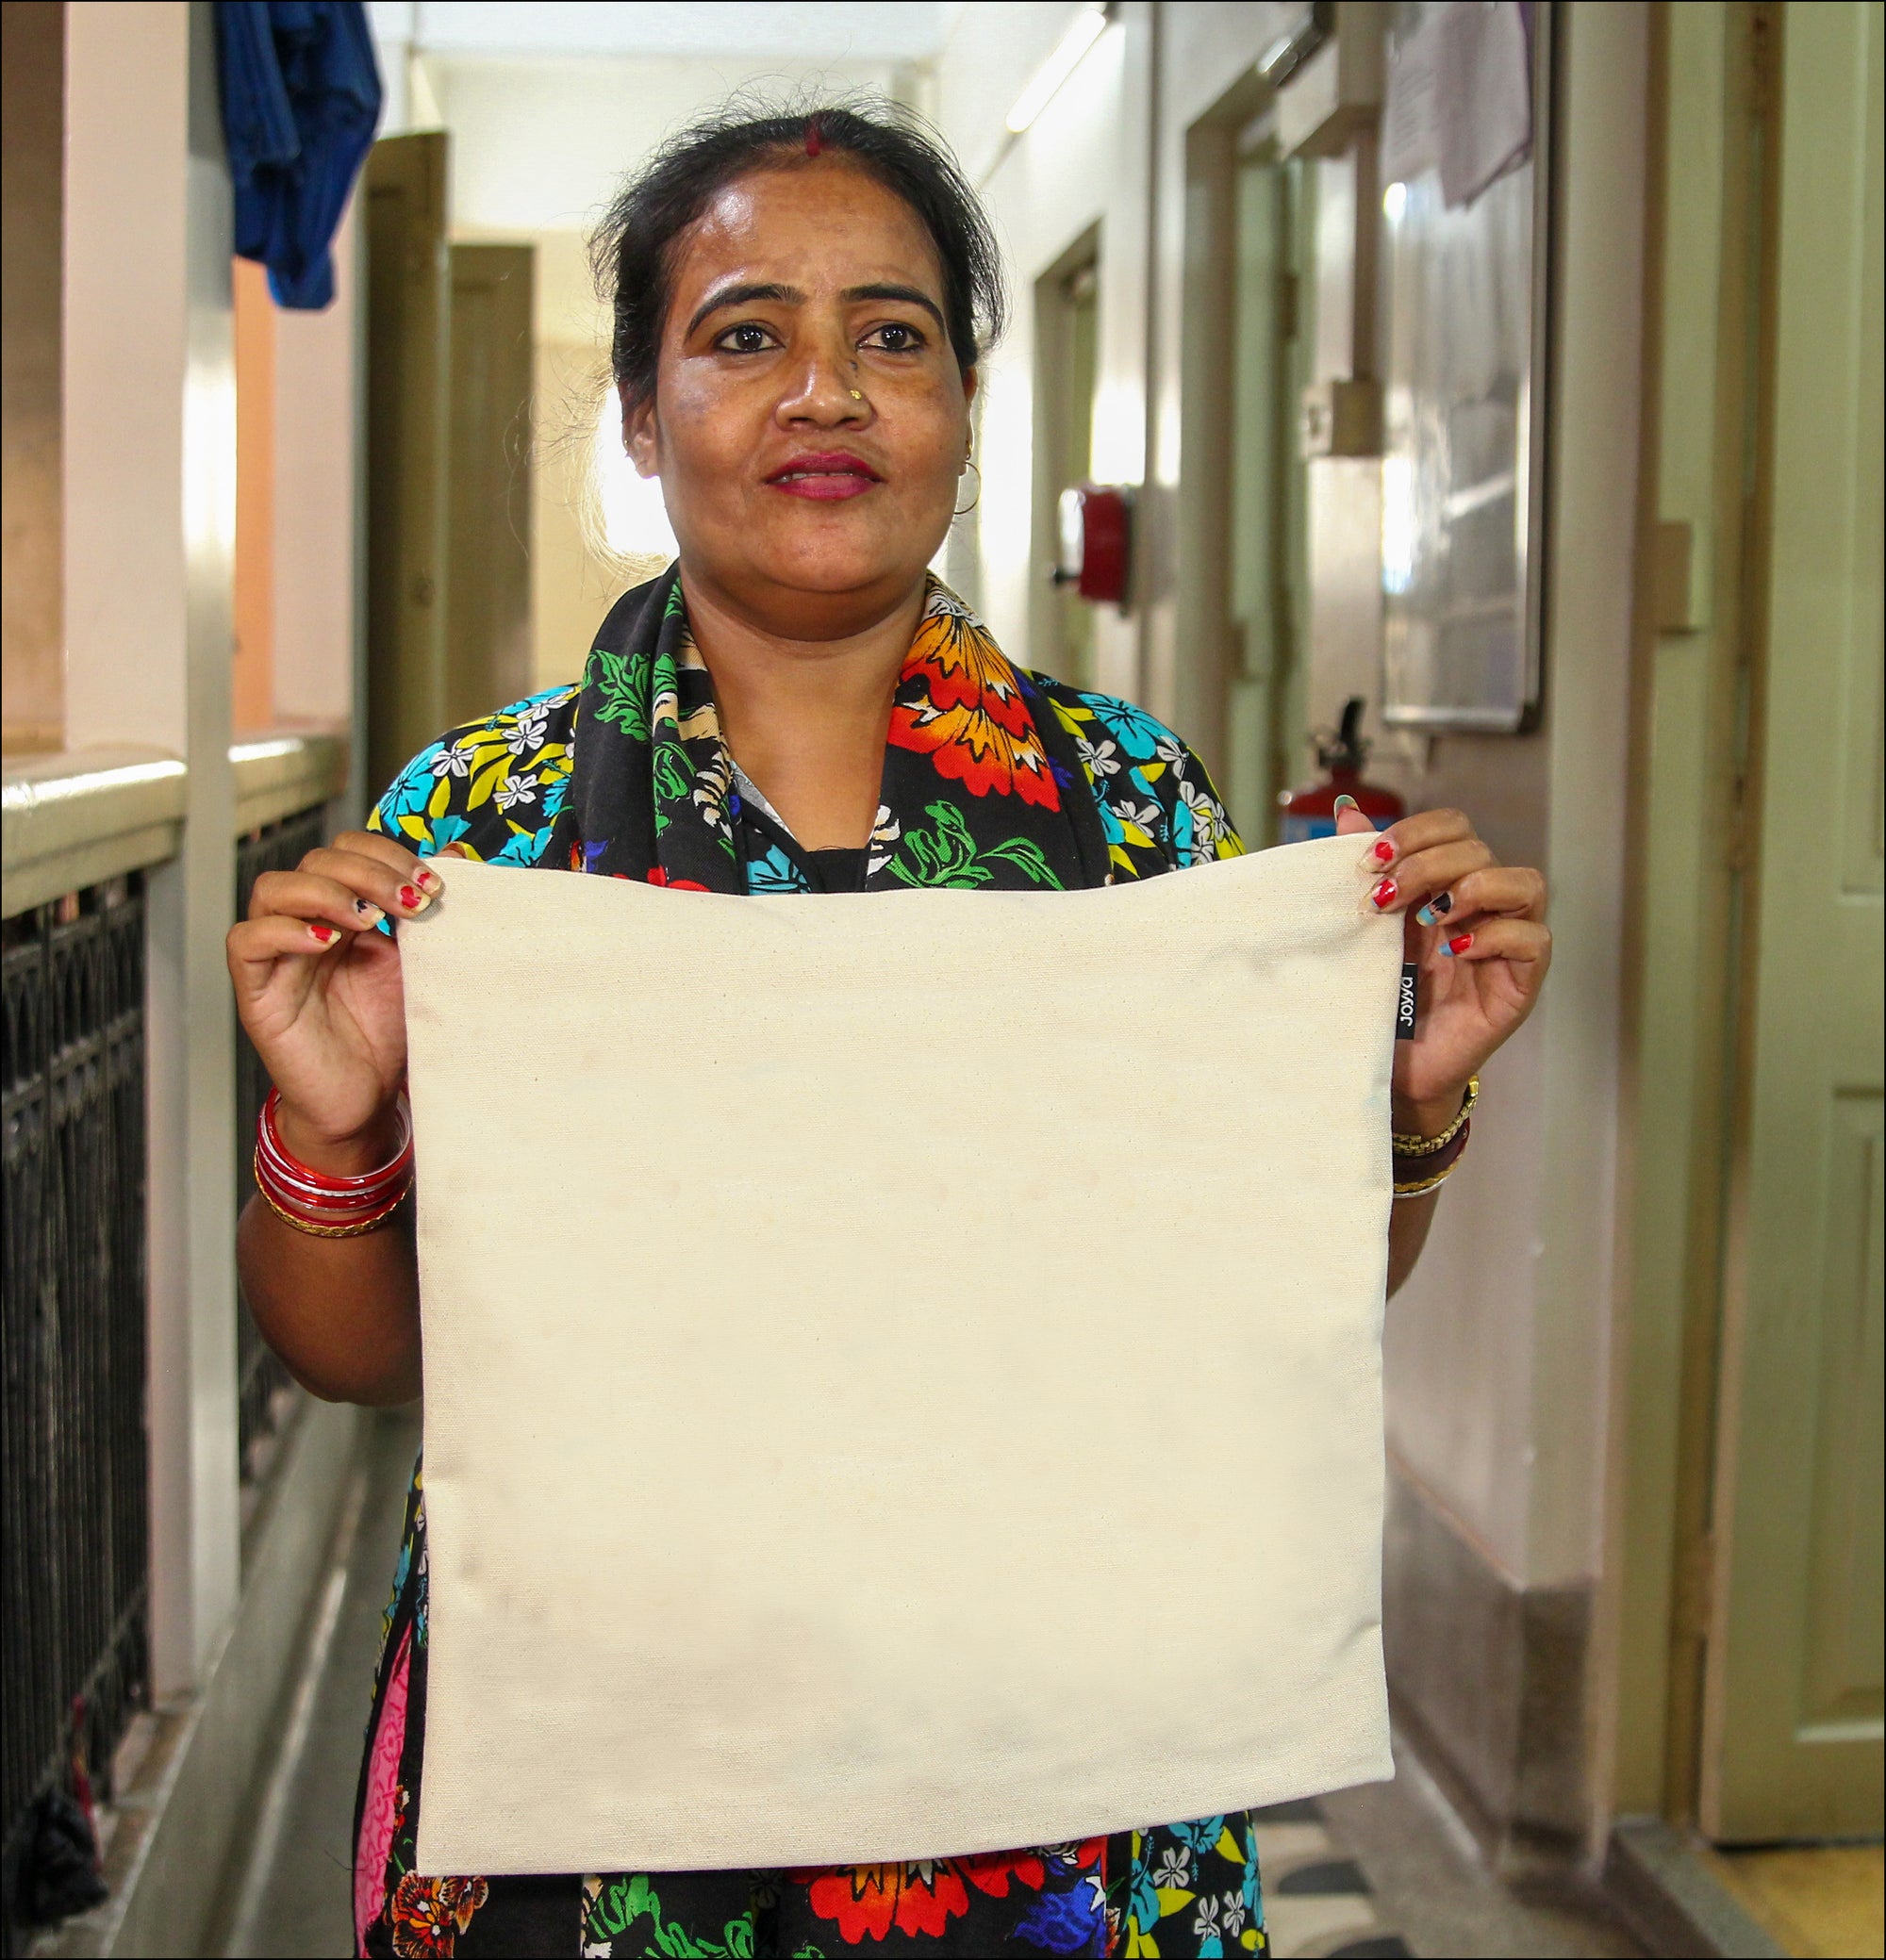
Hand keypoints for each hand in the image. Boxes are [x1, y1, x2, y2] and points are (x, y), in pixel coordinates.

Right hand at [226, 832, 443, 1174]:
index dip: (385, 854)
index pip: (346, 849)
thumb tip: (455, 855)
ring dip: (326, 891)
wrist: (366, 1100)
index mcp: (342, 910)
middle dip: (368, 871)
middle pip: (315, 861)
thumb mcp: (418, 964)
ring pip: (273, 889)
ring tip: (370, 918)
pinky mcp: (257, 990)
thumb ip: (427, 912)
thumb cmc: (388, 1034)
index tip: (432, 884)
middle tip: (411, 900)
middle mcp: (305, 923)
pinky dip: (285, 931)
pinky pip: (246, 940)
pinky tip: (328, 943)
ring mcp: (276, 954)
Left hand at [1335, 803, 1550, 1133]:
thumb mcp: (1370, 930)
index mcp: (1446, 886)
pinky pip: (1535, 939)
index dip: (1418, 831)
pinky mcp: (1521, 982)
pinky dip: (1497, 936)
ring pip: (1526, 882)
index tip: (1372, 859)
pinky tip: (1456, 951)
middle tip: (1386, 897)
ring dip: (1473, 888)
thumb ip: (1369, 873)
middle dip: (1428, 863)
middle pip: (1480, 849)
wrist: (1392, 1067)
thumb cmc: (1383, 999)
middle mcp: (1482, 907)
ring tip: (1431, 918)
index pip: (1455, 828)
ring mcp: (1507, 943)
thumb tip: (1347, 812)